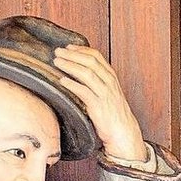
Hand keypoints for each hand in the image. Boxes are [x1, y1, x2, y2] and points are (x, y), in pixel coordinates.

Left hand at [52, 44, 146, 161]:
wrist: (123, 133)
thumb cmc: (113, 114)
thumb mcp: (108, 93)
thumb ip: (97, 80)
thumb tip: (78, 70)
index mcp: (111, 78)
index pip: (96, 56)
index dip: (80, 50)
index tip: (67, 47)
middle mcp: (109, 83)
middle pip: (90, 61)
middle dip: (72, 55)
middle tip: (57, 52)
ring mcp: (105, 94)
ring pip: (87, 73)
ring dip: (70, 65)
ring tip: (57, 62)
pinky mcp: (99, 106)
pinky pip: (84, 92)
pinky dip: (72, 84)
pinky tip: (62, 81)